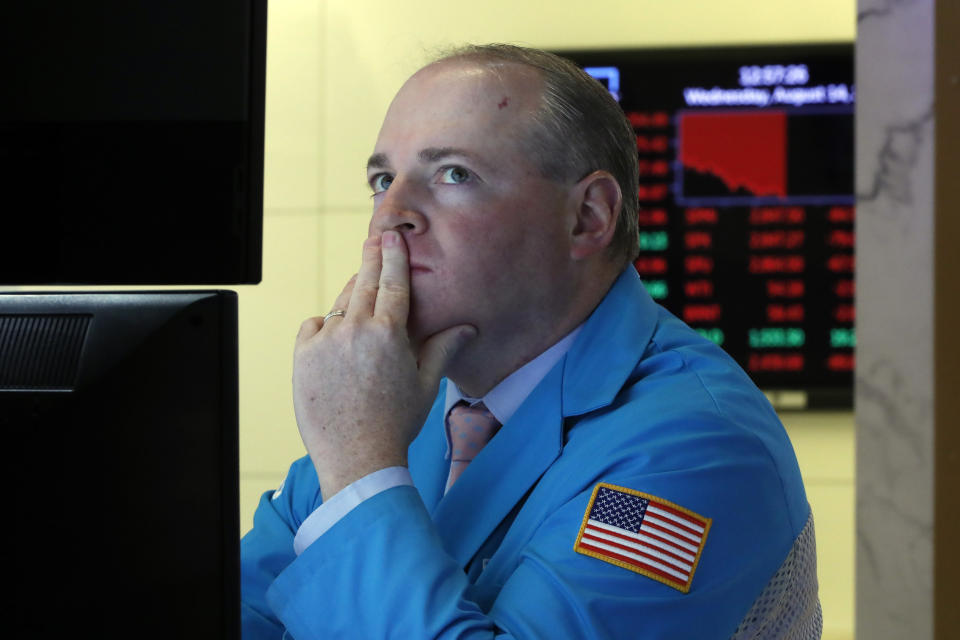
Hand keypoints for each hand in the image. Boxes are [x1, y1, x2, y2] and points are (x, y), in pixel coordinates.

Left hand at [293, 230, 476, 499]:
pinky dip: (325, 327)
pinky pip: (315, 326)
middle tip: (375, 238)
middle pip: (365, 283)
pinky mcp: (303, 355)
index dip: (394, 257)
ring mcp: (326, 341)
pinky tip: (336, 341)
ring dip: (352, 299)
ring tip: (362, 300)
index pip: (394, 283)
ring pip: (340, 305)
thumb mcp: (425, 384)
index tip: (392, 236)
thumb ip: (442, 348)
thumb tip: (467, 327)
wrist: (357, 458)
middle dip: (371, 258)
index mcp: (389, 334)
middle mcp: (356, 329)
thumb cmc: (397, 423)